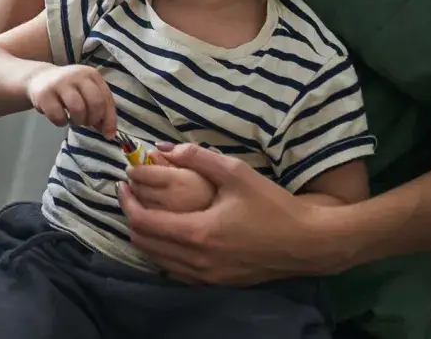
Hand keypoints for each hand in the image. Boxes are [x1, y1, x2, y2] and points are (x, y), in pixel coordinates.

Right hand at [25, 64, 115, 137]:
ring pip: (78, 109)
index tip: (108, 135)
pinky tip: (60, 117)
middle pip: (95, 103)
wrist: (39, 78)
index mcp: (92, 74)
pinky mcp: (44, 94)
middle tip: (85, 122)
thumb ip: (100, 108)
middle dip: (92, 119)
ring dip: (78, 121)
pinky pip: (58, 116)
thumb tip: (109, 134)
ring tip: (73, 119)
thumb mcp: (86, 92)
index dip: (109, 120)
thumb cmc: (69, 89)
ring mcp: (60, 83)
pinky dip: (61, 122)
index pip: (107, 100)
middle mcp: (77, 75)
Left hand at [118, 143, 335, 284]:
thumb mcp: (236, 173)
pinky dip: (163, 252)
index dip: (127, 202)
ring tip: (146, 210)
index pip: (143, 222)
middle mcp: (196, 261)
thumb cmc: (273, 206)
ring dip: (145, 235)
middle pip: (144, 243)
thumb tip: (167, 147)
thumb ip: (198, 157)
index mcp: (197, 233)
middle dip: (131, 217)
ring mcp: (206, 276)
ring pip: (157, 259)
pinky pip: (175, 270)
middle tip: (131, 195)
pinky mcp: (216, 283)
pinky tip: (170, 232)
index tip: (123, 184)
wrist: (308, 243)